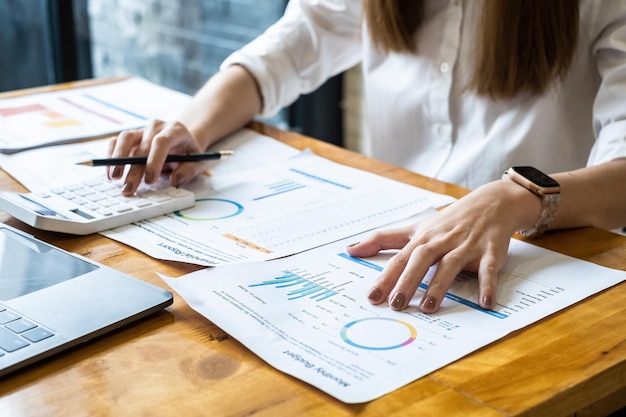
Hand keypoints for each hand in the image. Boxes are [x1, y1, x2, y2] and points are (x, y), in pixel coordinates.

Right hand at [107, 119, 205, 194]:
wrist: (182, 140)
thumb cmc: (189, 153)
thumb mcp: (198, 162)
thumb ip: (189, 171)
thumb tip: (175, 181)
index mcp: (176, 130)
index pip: (162, 142)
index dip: (154, 161)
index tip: (150, 180)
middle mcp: (157, 127)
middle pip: (142, 146)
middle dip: (134, 170)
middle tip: (128, 189)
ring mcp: (142, 130)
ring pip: (124, 139)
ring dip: (116, 159)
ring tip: (113, 178)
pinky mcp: (131, 136)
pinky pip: (116, 142)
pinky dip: (111, 156)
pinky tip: (111, 173)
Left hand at [346, 180, 538, 313]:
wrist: (492, 202)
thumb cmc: (448, 221)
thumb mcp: (415, 227)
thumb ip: (383, 240)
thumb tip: (350, 249)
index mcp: (423, 237)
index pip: (399, 258)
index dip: (385, 277)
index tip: (372, 297)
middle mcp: (442, 240)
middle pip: (421, 259)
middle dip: (408, 281)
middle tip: (396, 305)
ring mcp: (466, 245)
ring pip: (450, 265)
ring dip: (439, 286)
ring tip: (428, 307)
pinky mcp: (490, 251)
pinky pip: (488, 269)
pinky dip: (487, 285)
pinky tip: (485, 304)